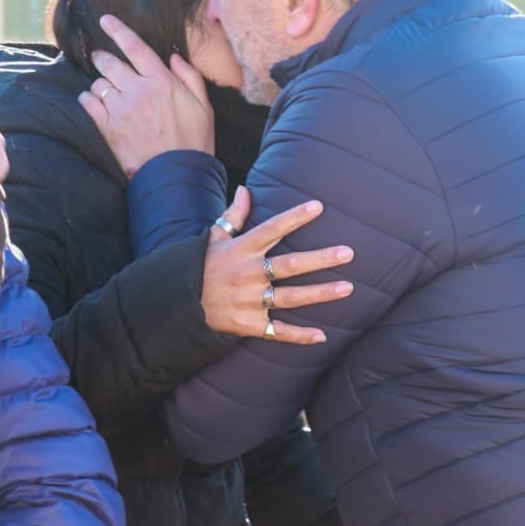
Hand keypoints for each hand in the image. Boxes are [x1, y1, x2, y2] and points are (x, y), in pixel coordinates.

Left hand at [77, 13, 213, 177]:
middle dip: (104, 58)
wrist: (175, 175)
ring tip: (108, 91)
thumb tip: (173, 57)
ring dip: (101, 84)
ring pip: (98, 83)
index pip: (135, 47)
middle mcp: (138, 90)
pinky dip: (89, 100)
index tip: (105, 19)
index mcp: (162, 81)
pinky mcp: (107, 127)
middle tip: (103, 60)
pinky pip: (88, 103)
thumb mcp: (204, 107)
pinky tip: (96, 103)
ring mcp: (120, 109)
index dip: (118, 30)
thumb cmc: (194, 141)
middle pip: (110, 62)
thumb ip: (190, 78)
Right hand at [203, 186, 353, 343]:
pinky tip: (322, 335)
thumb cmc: (198, 267)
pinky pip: (278, 331)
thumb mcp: (213, 238)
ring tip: (347, 288)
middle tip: (348, 253)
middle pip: (290, 265)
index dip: (294, 217)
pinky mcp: (249, 324)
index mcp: (241, 250)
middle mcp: (248, 275)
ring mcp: (250, 301)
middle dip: (320, 259)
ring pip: (291, 297)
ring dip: (320, 293)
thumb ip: (233, 215)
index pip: (272, 229)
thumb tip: (245, 189)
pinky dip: (299, 336)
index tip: (318, 207)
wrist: (176, 305)